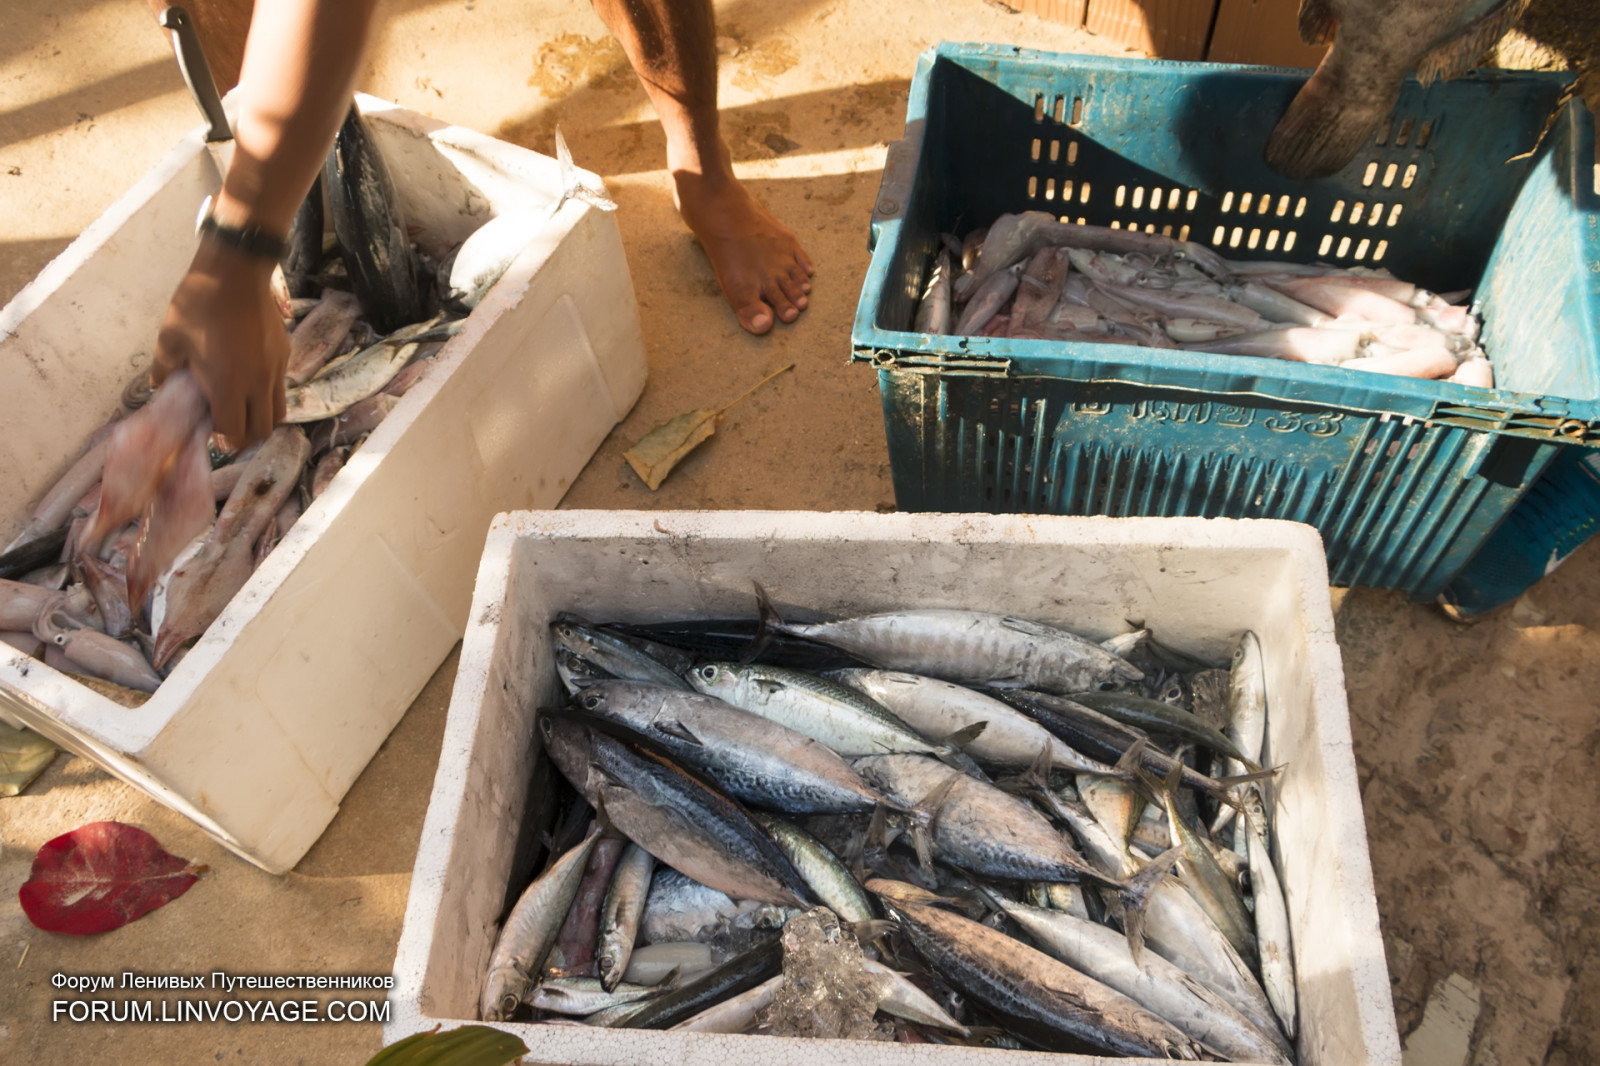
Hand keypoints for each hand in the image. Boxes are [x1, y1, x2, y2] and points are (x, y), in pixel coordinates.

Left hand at [152, 238, 287, 447]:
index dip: (223, 441)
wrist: (236, 271)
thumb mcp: (169, 338)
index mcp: (228, 385)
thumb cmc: (198, 304)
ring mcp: (275, 369)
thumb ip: (163, 370)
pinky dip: (267, 394)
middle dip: (244, 437)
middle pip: (262, 430)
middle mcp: (258, 384)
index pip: (235, 433)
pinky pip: (280, 386)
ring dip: (260, 417)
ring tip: (241, 406)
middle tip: (226, 427)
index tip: (210, 434)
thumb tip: (159, 387)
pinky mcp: (284, 354)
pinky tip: (248, 376)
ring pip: (278, 412)